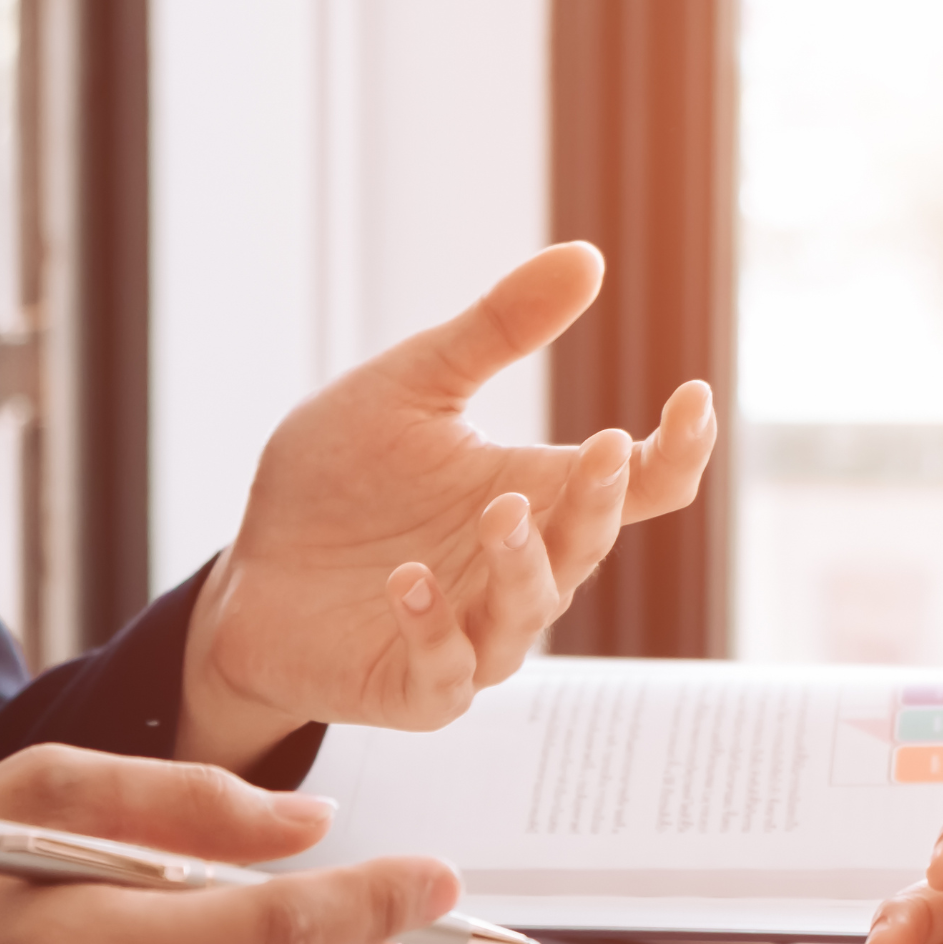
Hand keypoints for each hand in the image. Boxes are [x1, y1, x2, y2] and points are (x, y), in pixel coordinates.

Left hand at [180, 242, 716, 768]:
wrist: (250, 576)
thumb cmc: (338, 484)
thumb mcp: (411, 388)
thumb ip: (496, 332)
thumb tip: (587, 258)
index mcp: (535, 496)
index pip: (637, 486)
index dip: (677, 449)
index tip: (692, 396)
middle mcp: (519, 571)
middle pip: (590, 544)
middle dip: (598, 502)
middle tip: (597, 449)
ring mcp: (474, 635)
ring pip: (528, 613)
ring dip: (523, 565)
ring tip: (498, 513)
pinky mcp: (415, 686)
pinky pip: (445, 671)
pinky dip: (433, 629)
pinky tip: (408, 583)